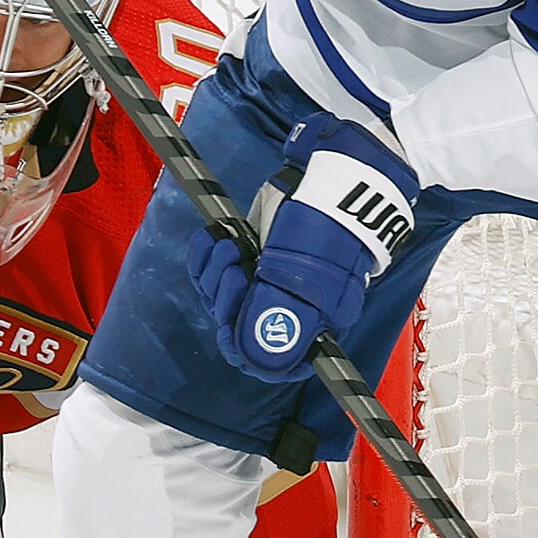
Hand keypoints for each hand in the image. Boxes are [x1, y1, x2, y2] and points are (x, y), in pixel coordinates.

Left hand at [197, 116, 417, 382]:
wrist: (331, 177)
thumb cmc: (328, 229)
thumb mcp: (306, 279)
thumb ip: (281, 320)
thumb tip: (258, 359)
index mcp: (309, 323)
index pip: (269, 360)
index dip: (244, 348)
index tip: (230, 328)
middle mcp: (285, 306)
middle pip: (237, 324)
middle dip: (225, 298)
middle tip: (234, 269)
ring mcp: (264, 278)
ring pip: (219, 295)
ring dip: (214, 271)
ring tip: (227, 246)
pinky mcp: (247, 252)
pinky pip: (211, 267)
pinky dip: (206, 254)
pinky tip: (214, 237)